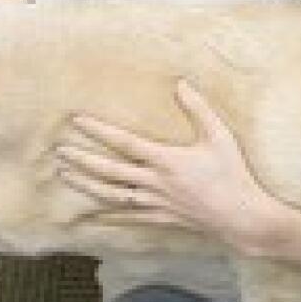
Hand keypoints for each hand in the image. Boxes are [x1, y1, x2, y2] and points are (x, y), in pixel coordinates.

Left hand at [55, 82, 280, 250]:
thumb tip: (181, 83)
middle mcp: (154, 183)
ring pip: (111, 194)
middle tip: (58, 151)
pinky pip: (127, 217)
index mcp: (166, 160)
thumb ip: (199, 109)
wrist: (241, 216)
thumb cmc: (232, 174)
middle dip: (81, 160)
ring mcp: (155, 203)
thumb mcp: (219, 136)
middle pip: (109, 171)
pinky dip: (106, 216)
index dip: (99, 131)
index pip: (125, 142)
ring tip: (65, 175)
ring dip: (85, 185)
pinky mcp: (160, 218)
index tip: (77, 121)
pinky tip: (88, 216)